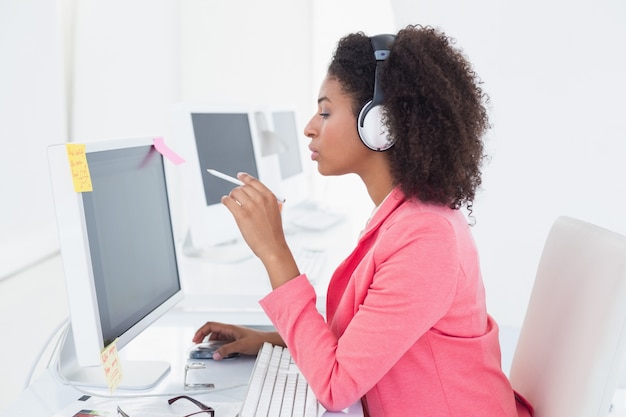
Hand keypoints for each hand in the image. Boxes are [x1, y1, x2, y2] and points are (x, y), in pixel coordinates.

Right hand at [192, 322, 283, 359]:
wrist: (267, 342)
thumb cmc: (257, 340)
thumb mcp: (240, 345)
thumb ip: (227, 350)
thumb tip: (215, 355)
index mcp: (229, 327)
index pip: (210, 325)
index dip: (201, 331)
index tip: (195, 340)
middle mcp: (229, 330)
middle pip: (211, 331)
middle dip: (203, 337)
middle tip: (197, 345)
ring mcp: (232, 335)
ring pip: (216, 337)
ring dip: (210, 342)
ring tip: (206, 350)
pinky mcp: (234, 340)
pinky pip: (222, 341)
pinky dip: (217, 346)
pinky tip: (217, 351)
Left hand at [221, 173, 299, 287]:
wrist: (273, 247)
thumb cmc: (273, 232)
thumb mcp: (275, 212)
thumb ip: (266, 202)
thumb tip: (250, 193)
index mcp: (270, 197)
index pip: (254, 182)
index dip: (245, 177)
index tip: (239, 176)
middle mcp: (261, 199)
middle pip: (243, 187)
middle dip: (237, 190)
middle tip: (235, 195)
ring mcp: (251, 206)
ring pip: (235, 193)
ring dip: (231, 195)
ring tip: (230, 200)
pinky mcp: (242, 215)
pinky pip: (228, 201)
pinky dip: (225, 200)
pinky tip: (225, 202)